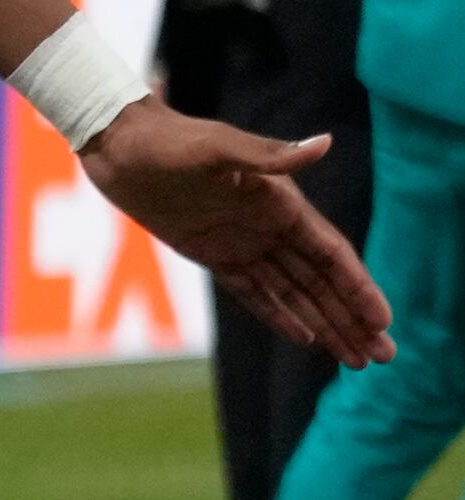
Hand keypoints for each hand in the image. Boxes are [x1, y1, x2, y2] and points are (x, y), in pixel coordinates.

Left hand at [81, 97, 390, 362]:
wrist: (116, 143)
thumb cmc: (167, 140)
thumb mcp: (217, 148)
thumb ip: (269, 155)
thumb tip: (325, 143)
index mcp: (281, 202)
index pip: (331, 254)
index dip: (358, 288)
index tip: (382, 321)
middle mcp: (269, 225)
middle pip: (322, 281)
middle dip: (353, 318)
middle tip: (383, 356)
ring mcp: (243, 241)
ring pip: (294, 291)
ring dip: (326, 323)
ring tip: (355, 359)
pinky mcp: (213, 253)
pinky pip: (254, 291)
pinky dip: (280, 314)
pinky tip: (306, 339)